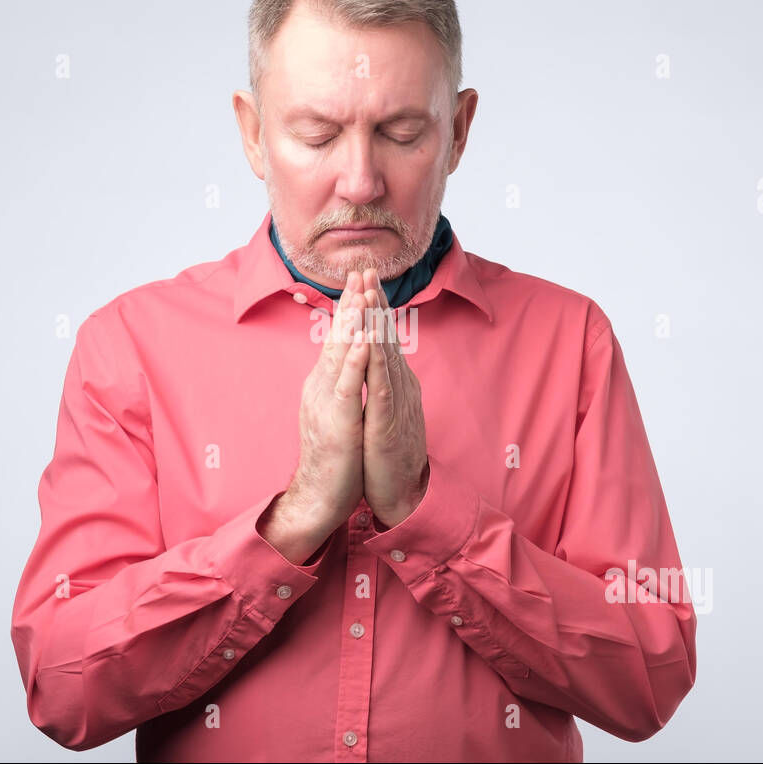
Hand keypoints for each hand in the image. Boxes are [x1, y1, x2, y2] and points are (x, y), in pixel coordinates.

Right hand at [258, 271, 370, 563]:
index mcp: (325, 384)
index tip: (361, 281)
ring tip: (363, 292)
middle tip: (361, 270)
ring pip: (341, 353)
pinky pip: (347, 384)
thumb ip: (343, 386)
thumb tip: (349, 364)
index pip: (340, 339)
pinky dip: (356, 359)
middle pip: (339, 337)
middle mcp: (321, 386)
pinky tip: (364, 338)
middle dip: (352, 303)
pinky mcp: (336, 420)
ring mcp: (326, 401)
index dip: (351, 309)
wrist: (319, 496)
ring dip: (353, 321)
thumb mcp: (340, 413)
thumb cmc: (334, 459)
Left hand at [360, 268, 429, 529]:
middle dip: (376, 303)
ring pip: (386, 355)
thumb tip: (375, 360)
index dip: (373, 308)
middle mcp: (397, 385)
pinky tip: (369, 342)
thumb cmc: (388, 454)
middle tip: (367, 270)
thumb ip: (380, 383)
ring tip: (370, 294)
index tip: (363, 279)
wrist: (399, 493)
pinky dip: (376, 362)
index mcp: (391, 382)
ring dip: (378, 324)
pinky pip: (382, 386)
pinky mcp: (389, 421)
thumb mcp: (381, 410)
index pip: (380, 338)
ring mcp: (395, 402)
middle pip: (385, 337)